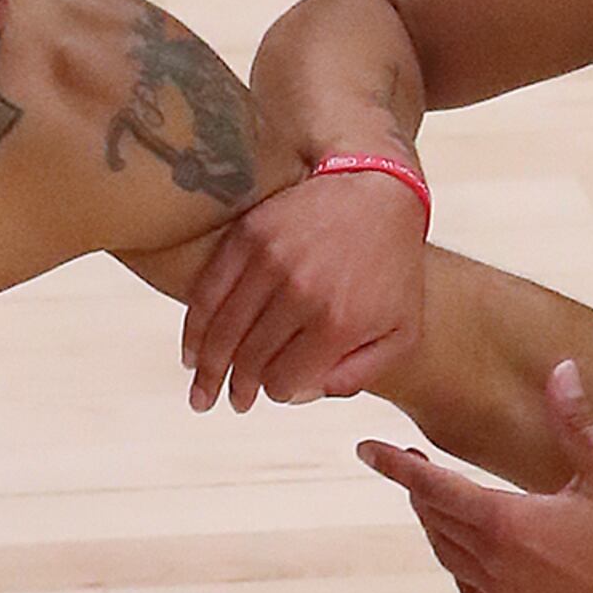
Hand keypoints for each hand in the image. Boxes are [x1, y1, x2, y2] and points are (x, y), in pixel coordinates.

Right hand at [182, 163, 429, 412]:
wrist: (380, 190)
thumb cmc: (392, 267)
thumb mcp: (401, 331)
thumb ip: (360, 374)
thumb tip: (303, 396)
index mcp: (338, 322)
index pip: (283, 380)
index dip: (275, 392)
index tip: (272, 391)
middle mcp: (301, 292)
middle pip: (249, 360)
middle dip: (237, 390)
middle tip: (231, 402)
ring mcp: (272, 261)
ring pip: (223, 331)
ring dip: (207, 369)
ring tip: (201, 393)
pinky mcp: (249, 235)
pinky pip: (208, 291)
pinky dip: (195, 328)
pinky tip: (191, 352)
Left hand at [362, 360, 592, 592]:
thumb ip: (576, 422)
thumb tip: (560, 368)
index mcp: (507, 522)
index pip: (432, 486)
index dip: (395, 466)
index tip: (365, 449)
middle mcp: (492, 563)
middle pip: (434, 518)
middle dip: (419, 487)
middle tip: (413, 461)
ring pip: (446, 553)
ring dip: (437, 523)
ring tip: (442, 499)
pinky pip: (467, 589)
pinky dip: (460, 564)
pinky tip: (473, 551)